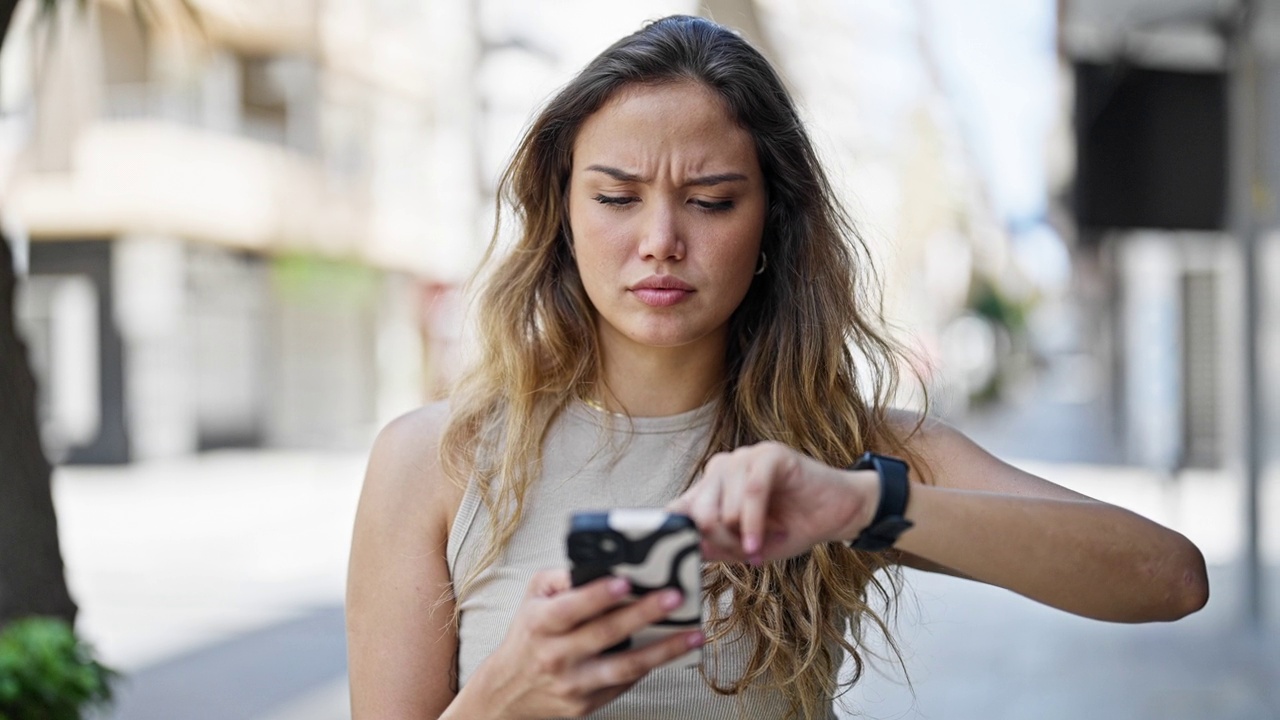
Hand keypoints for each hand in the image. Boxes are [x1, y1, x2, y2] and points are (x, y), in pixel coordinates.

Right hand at [468, 569, 704, 718]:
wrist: (508, 691)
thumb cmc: (528, 636)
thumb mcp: (534, 598)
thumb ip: (564, 578)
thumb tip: (602, 563)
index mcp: (540, 624)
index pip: (570, 608)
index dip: (598, 595)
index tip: (625, 581)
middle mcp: (556, 656)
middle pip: (605, 634)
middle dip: (643, 613)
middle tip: (673, 597)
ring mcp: (574, 683)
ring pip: (624, 666)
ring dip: (663, 650)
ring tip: (692, 634)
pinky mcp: (587, 704)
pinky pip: (625, 683)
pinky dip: (651, 665)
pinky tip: (674, 650)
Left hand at [667, 442, 879, 563]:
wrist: (836, 513)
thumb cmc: (790, 528)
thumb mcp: (745, 547)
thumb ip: (714, 547)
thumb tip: (683, 551)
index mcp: (710, 488)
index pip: (676, 509)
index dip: (673, 535)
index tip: (673, 562)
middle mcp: (720, 469)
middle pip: (697, 513)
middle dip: (720, 543)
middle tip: (744, 555)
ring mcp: (743, 457)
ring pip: (722, 507)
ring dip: (741, 538)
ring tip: (762, 545)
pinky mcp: (769, 453)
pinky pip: (751, 493)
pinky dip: (754, 524)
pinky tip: (759, 544)